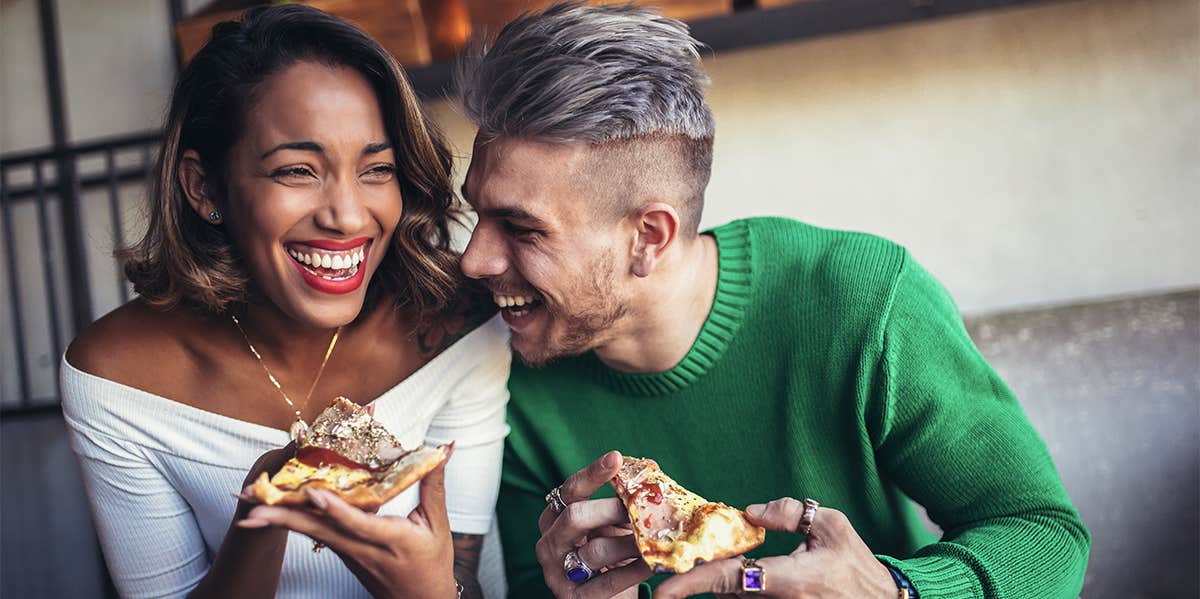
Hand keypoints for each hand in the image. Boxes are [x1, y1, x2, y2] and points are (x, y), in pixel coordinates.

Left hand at [237, 449, 458, 598]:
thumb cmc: (432, 564)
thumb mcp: (438, 524)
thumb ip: (434, 483)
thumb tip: (443, 447)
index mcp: (389, 539)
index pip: (356, 523)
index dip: (333, 507)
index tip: (312, 491)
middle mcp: (361, 548)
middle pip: (318, 530)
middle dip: (281, 517)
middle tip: (250, 505)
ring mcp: (347, 553)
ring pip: (310, 532)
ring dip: (277, 520)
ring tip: (247, 508)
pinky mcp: (340, 553)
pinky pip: (314, 533)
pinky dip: (292, 521)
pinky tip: (271, 512)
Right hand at [536, 451, 651, 598]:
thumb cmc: (610, 556)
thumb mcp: (610, 527)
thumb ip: (618, 505)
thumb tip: (646, 478)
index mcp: (554, 518)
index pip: (569, 490)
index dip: (592, 473)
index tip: (616, 458)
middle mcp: (549, 542)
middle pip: (574, 517)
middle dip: (610, 509)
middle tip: (639, 508)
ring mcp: (556, 572)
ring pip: (593, 551)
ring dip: (628, 543)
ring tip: (653, 538)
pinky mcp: (572, 598)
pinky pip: (605, 583)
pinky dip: (631, 571)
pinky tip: (650, 564)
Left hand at [654, 498, 895, 598]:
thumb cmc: (856, 566)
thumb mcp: (830, 526)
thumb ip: (789, 513)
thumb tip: (752, 512)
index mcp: (788, 580)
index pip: (728, 580)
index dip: (690, 585)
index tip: (661, 591)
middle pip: (724, 592)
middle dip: (698, 580)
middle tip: (671, 566)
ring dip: (720, 585)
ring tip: (701, 567)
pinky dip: (736, 591)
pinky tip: (734, 574)